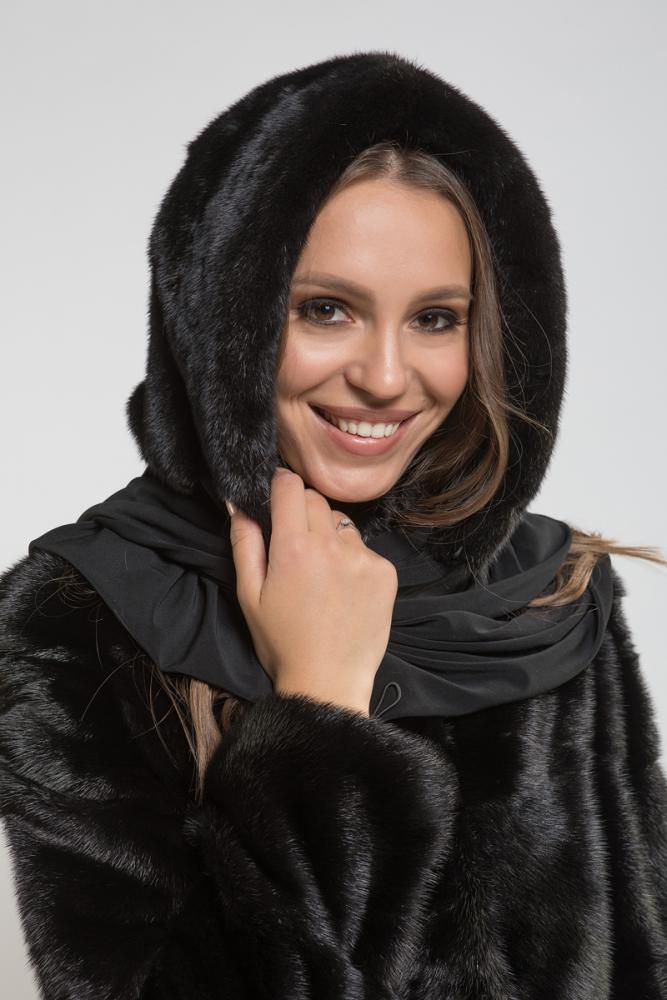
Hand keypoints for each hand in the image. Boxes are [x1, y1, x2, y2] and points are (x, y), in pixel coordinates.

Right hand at [226, 468, 397, 716]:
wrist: (328, 682)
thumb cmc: (281, 642)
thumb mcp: (248, 595)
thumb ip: (244, 543)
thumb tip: (238, 503)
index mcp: (294, 546)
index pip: (289, 486)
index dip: (279, 486)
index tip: (276, 497)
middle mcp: (332, 544)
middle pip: (316, 499)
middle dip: (302, 510)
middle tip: (294, 543)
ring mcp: (363, 557)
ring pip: (342, 523)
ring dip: (329, 535)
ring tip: (321, 572)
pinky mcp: (385, 573)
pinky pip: (364, 548)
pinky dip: (352, 559)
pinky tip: (343, 589)